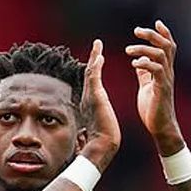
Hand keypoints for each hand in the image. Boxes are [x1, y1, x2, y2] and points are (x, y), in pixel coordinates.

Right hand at [80, 39, 120, 171]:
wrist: (102, 145)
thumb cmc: (102, 139)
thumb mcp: (99, 126)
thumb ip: (95, 120)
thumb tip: (91, 125)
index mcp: (90, 102)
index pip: (92, 81)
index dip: (94, 69)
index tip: (98, 58)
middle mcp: (88, 97)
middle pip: (89, 73)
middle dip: (93, 59)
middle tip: (97, 45)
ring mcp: (90, 96)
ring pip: (91, 72)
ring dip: (94, 58)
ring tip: (98, 45)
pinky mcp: (95, 97)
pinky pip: (94, 78)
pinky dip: (96, 66)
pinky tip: (100, 56)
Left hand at [126, 20, 183, 154]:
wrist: (160, 127)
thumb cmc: (153, 108)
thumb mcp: (146, 86)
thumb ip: (144, 74)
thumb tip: (138, 62)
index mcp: (164, 71)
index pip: (168, 47)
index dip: (164, 34)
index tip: (156, 22)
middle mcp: (168, 73)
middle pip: (166, 46)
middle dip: (153, 35)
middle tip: (136, 30)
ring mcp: (166, 80)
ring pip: (161, 55)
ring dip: (144, 49)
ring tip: (128, 50)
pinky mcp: (161, 89)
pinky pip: (157, 71)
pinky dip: (146, 64)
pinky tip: (134, 64)